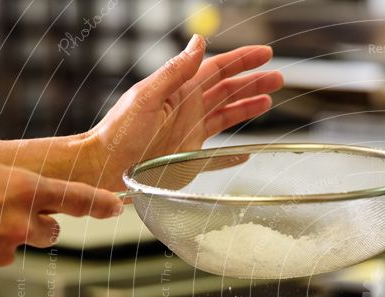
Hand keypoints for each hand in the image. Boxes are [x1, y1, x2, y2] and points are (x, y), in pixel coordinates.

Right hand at [0, 159, 121, 278]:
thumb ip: (9, 175)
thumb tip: (24, 180)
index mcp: (23, 190)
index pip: (78, 199)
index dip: (100, 203)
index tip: (115, 207)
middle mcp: (20, 224)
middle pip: (51, 232)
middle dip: (37, 225)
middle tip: (3, 210)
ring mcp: (2, 250)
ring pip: (16, 246)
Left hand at [90, 35, 282, 189]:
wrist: (106, 164)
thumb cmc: (119, 131)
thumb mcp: (147, 97)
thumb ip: (175, 71)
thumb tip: (198, 44)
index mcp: (179, 90)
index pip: (218, 69)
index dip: (242, 61)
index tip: (264, 54)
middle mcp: (188, 107)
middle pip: (228, 89)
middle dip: (253, 81)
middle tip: (278, 77)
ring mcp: (190, 129)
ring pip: (227, 112)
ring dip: (248, 104)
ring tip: (270, 99)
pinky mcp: (190, 153)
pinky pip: (219, 147)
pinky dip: (234, 147)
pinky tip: (247, 150)